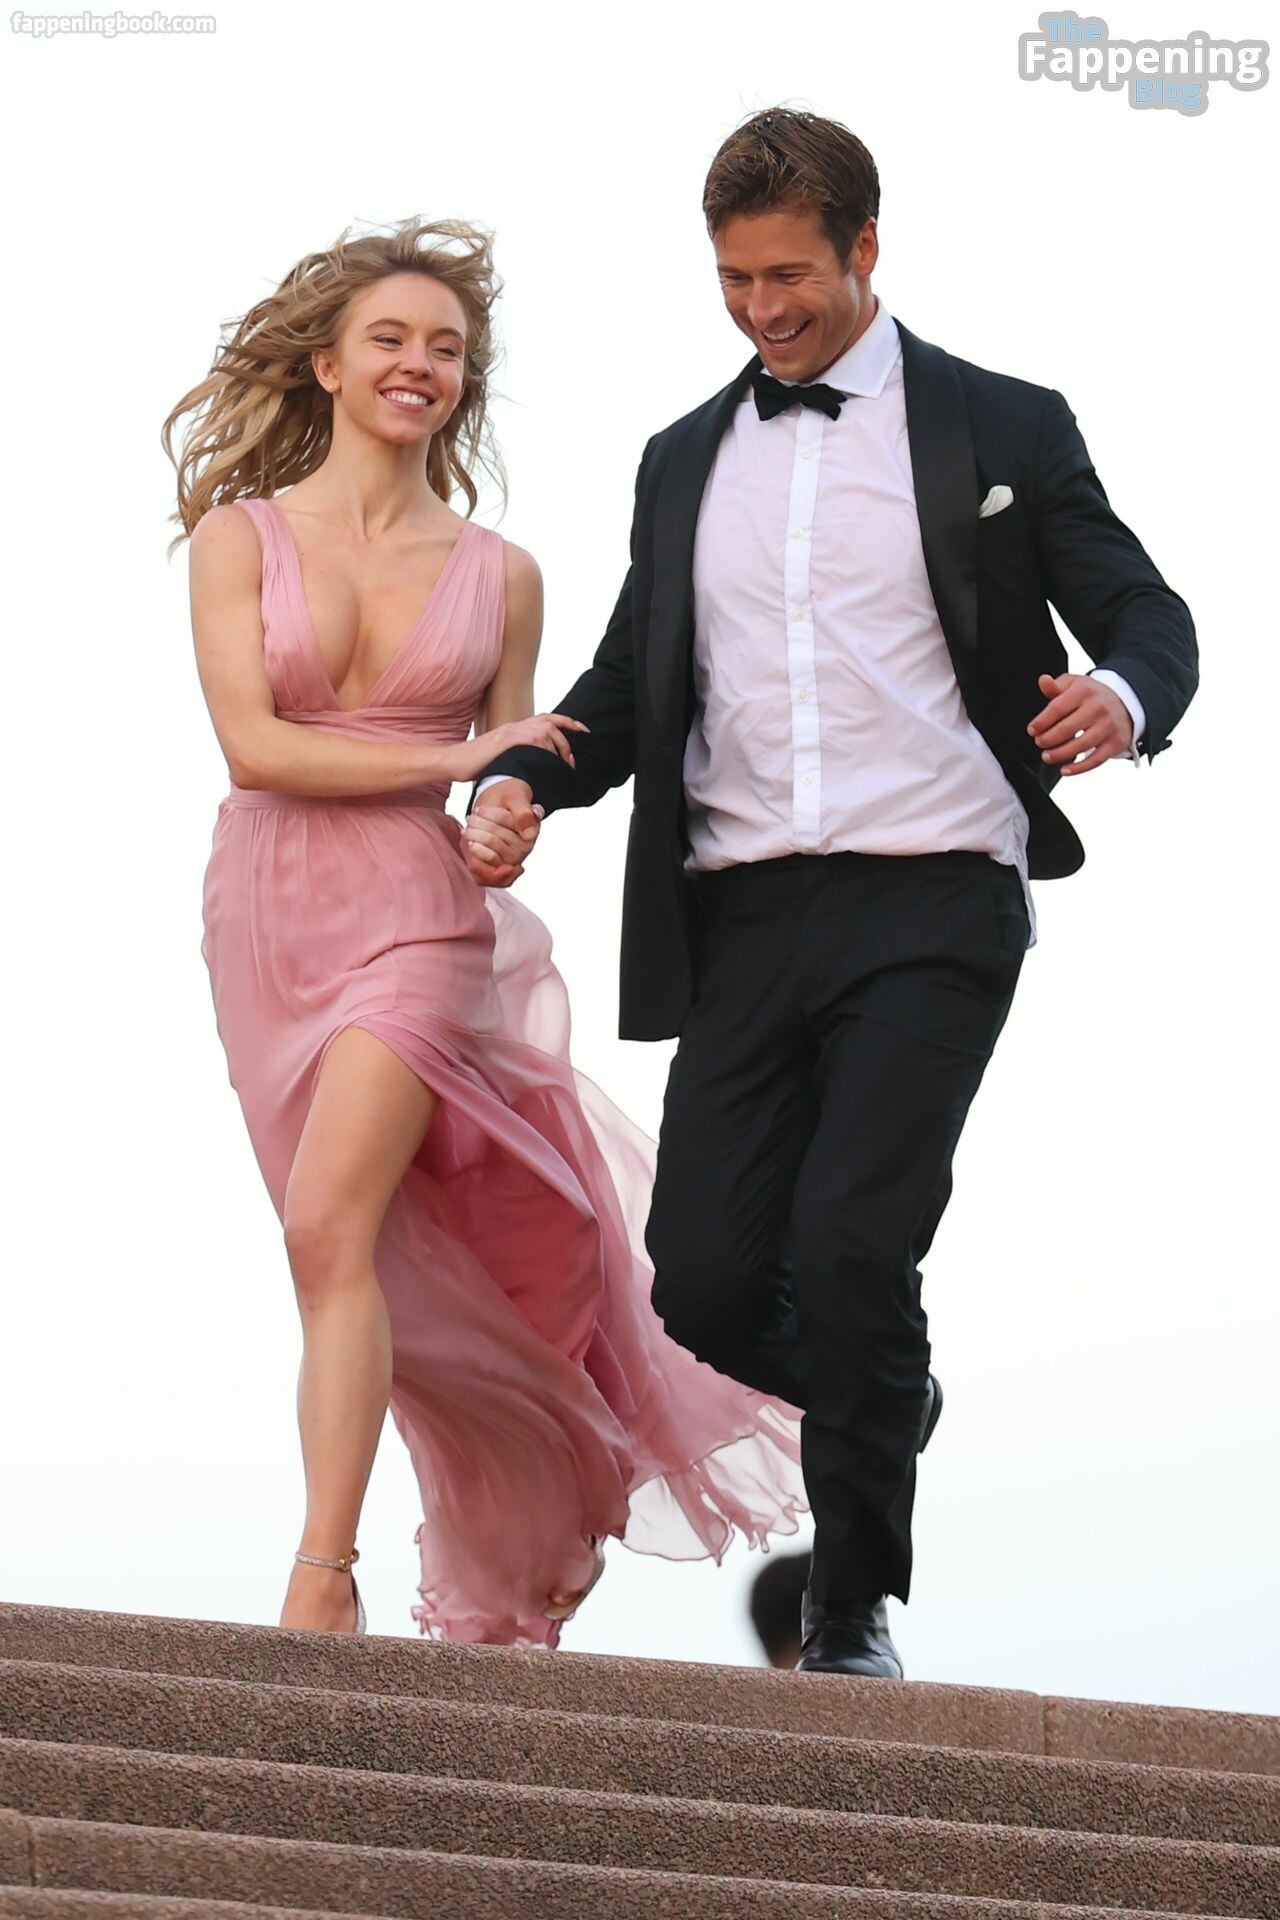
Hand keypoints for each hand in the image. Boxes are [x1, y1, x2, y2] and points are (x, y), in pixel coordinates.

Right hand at [448, 713, 588, 784]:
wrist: (453, 762)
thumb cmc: (474, 765)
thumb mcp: (502, 759)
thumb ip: (518, 758)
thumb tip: (536, 771)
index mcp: (514, 729)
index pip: (547, 719)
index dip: (568, 722)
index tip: (584, 730)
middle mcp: (514, 726)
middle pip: (550, 723)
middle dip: (566, 741)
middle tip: (570, 762)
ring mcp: (509, 732)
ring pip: (544, 731)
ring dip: (557, 748)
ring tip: (560, 766)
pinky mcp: (504, 741)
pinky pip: (532, 739)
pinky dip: (544, 749)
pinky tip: (546, 762)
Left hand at [463, 780, 540, 886]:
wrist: (498, 803)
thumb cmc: (507, 798)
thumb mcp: (515, 796)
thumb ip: (523, 812)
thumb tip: (529, 834)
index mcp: (531, 833)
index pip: (506, 832)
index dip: (490, 819)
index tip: (480, 810)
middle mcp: (524, 849)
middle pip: (494, 841)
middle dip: (478, 825)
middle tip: (472, 816)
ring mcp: (511, 861)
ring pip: (488, 855)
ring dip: (473, 837)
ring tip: (470, 826)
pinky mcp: (497, 869)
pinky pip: (483, 874)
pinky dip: (472, 856)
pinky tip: (470, 842)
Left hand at [1027, 673, 1133, 775]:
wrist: (1125, 702)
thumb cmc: (1092, 696)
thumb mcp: (1074, 684)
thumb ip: (1056, 686)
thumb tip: (1043, 680)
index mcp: (1084, 691)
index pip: (1057, 708)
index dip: (1041, 721)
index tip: (1032, 730)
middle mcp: (1098, 708)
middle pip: (1067, 728)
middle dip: (1048, 739)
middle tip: (1039, 743)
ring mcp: (1108, 726)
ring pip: (1081, 745)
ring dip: (1060, 754)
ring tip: (1047, 756)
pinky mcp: (1115, 742)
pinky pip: (1096, 759)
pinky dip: (1079, 768)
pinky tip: (1065, 770)